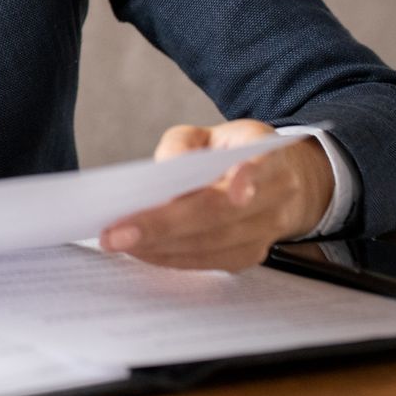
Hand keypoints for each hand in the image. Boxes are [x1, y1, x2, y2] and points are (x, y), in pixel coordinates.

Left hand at [98, 120, 334, 271]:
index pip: (262, 166)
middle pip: (221, 215)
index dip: (247, 179)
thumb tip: (166, 169)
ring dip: (162, 247)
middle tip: (116, 233)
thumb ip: (182, 143)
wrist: (279, 182)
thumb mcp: (208, 133)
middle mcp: (277, 196)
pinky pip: (211, 262)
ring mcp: (268, 231)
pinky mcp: (251, 255)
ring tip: (118, 242)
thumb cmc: (232, 153)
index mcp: (270, 154)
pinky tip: (142, 251)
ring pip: (214, 245)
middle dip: (165, 225)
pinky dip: (173, 258)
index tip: (233, 193)